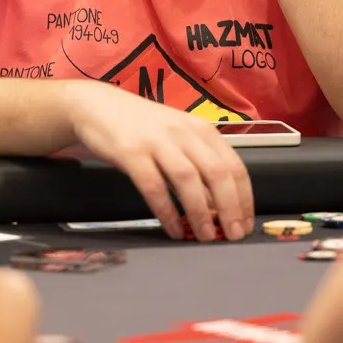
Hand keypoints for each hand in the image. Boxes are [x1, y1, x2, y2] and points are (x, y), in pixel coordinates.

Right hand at [63, 81, 254, 241]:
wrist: (96, 105)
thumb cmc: (141, 126)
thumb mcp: (177, 135)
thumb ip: (198, 162)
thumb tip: (218, 203)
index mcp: (201, 129)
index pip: (234, 165)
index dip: (244, 197)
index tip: (246, 222)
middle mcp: (183, 132)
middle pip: (217, 172)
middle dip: (230, 207)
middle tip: (234, 235)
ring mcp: (157, 141)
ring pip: (188, 179)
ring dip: (200, 212)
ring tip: (206, 236)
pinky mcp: (131, 152)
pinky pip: (154, 186)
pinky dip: (166, 211)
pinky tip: (173, 229)